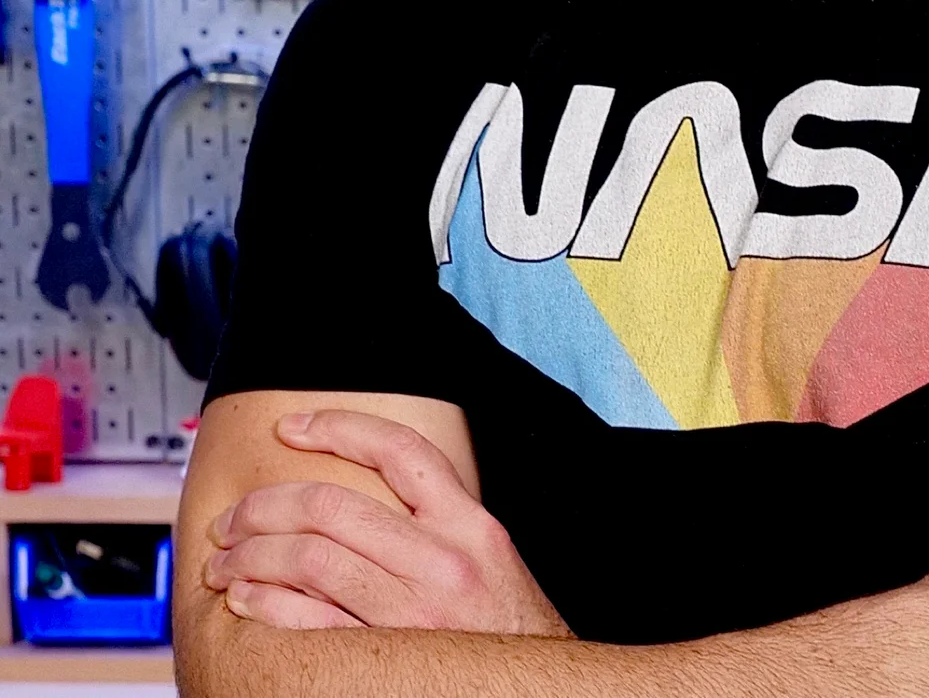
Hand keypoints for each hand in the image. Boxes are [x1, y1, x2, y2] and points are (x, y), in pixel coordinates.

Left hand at [201, 408, 568, 635]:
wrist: (536, 694)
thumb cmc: (505, 627)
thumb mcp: (488, 556)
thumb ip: (438, 521)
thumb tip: (364, 489)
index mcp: (470, 525)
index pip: (399, 450)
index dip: (337, 428)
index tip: (293, 427)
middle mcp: (442, 562)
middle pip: (333, 507)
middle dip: (267, 505)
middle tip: (234, 516)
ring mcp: (412, 614)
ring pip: (311, 561)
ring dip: (252, 556)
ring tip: (224, 561)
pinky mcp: (384, 661)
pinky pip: (309, 625)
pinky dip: (266, 606)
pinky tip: (245, 600)